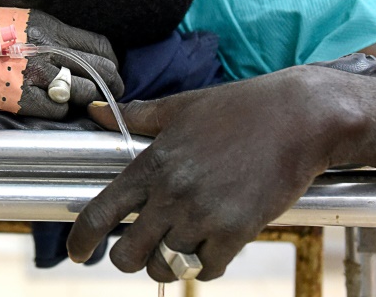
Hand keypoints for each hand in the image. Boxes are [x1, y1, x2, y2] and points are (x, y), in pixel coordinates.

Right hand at [19, 10, 123, 118]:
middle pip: (100, 69)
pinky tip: (53, 105)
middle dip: (111, 85)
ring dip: (88, 99)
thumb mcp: (24, 26)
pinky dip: (61, 110)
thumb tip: (83, 57)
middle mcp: (46, 49)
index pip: (98, 45)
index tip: (111, 72)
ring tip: (81, 101)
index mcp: (48, 28)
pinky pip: (59, 110)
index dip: (112, 62)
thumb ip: (54, 39)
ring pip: (85, 92)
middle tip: (109, 94)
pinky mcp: (23, 97)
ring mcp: (35, 74)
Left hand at [67, 66, 341, 281]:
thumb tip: (94, 112)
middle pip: (128, 254)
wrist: (299, 117)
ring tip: (174, 248)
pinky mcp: (238, 231)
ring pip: (166, 267)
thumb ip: (135, 116)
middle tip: (137, 250)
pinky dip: (203, 266)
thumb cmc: (238, 108)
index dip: (81, 238)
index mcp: (153, 164)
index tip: (76, 251)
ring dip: (166, 264)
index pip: (101, 212)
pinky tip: (206, 251)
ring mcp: (205, 216)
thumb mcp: (180, 107)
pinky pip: (207, 269)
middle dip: (127, 258)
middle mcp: (172, 194)